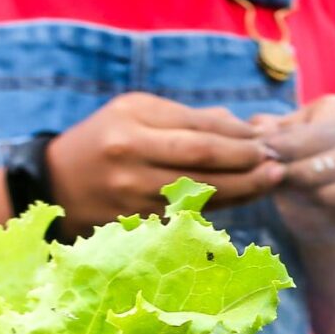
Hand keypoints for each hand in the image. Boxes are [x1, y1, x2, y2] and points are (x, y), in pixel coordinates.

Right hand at [45, 94, 285, 228]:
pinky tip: (242, 198)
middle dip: (247, 163)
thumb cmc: (105, 139)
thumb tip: (241, 126)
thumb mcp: (136, 111)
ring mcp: (131, 193)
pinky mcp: (135, 221)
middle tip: (278, 162)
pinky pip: (187, 214)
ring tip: (271, 179)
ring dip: (242, 189)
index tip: (265, 139)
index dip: (238, 137)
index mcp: (131, 120)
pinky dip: (218, 206)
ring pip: (200, 193)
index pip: (198, 130)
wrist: (56, 183)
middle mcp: (130, 155)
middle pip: (203, 162)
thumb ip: (187, 117)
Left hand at [260, 95, 334, 242]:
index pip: (327, 123)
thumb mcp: (273, 145)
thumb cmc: (290, 164)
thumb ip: (264, 134)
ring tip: (309, 198)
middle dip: (312, 171)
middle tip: (286, 180)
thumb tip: (260, 129)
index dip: (296, 141)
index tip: (271, 154)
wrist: (309, 207)